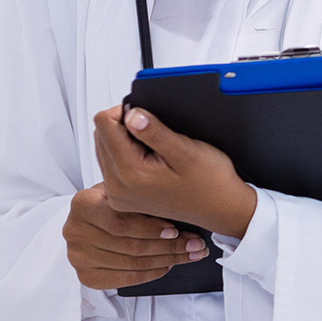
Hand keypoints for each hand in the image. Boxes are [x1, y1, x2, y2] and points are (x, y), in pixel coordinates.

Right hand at [63, 183, 209, 290]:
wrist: (91, 218)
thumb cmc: (113, 202)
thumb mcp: (124, 190)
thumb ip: (141, 197)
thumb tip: (180, 208)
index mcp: (82, 203)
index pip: (120, 222)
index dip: (150, 229)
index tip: (176, 231)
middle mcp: (74, 230)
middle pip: (131, 246)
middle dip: (170, 246)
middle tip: (196, 244)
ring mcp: (78, 256)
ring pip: (132, 263)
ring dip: (168, 260)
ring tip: (190, 254)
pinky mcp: (86, 275)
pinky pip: (124, 279)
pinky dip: (151, 273)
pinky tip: (168, 265)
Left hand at [93, 105, 257, 238]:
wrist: (221, 209)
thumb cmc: (210, 182)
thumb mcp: (187, 151)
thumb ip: (155, 132)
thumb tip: (131, 114)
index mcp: (130, 173)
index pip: (104, 124)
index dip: (126, 111)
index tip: (149, 117)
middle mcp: (117, 188)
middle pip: (101, 136)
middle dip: (124, 127)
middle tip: (157, 134)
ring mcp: (118, 196)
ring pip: (104, 150)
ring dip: (125, 141)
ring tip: (156, 149)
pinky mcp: (122, 199)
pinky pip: (111, 166)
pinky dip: (127, 156)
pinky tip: (151, 161)